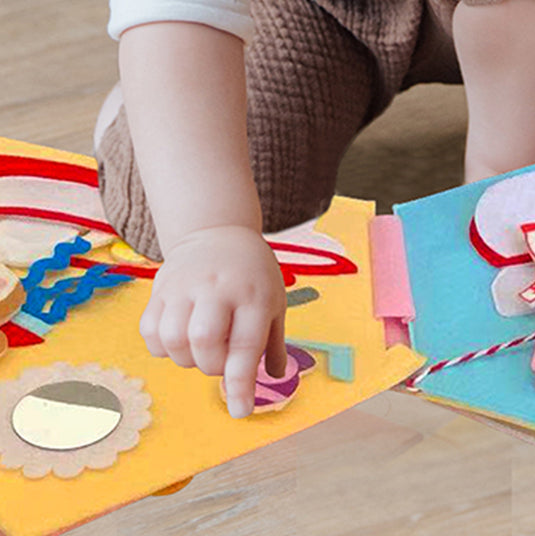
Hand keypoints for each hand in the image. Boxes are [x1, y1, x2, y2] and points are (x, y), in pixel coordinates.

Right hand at [139, 225, 285, 418]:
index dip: (242, 384)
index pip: (246, 346)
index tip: (241, 411)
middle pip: (204, 341)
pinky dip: (163, 346)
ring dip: (186, 358)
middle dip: (211, 365)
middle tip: (221, 358)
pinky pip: (150, 331)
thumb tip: (276, 378)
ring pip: (173, 339)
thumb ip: (274, 343)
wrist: (218, 231)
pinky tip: (180, 337)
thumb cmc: (252, 275)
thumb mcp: (274, 301)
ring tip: (199, 347)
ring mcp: (185, 286)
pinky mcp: (160, 288)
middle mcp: (218, 287)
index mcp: (253, 294)